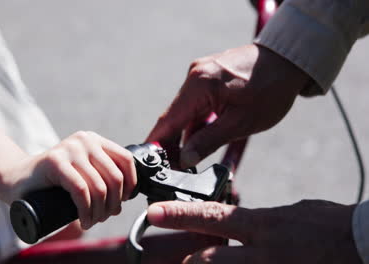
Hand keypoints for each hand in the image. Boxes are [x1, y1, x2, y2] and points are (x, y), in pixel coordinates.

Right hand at [8, 131, 136, 229]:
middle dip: (113, 204)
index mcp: (95, 140)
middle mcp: (85, 140)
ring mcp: (70, 149)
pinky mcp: (55, 161)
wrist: (17, 180)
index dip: (130, 185)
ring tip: (91, 221)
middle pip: (115, 177)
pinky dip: (86, 210)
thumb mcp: (83, 173)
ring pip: (100, 187)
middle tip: (103, 217)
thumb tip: (126, 197)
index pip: (126, 160)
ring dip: (99, 212)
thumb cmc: (53, 182)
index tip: (121, 202)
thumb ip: (102, 176)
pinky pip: (81, 190)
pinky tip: (84, 220)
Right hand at [146, 44, 310, 167]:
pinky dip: (196, 123)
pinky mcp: (208, 77)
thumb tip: (183, 159)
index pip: (168, 120)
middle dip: (170, 143)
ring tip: (187, 160)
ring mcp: (200, 75)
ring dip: (185, 134)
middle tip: (169, 169)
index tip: (145, 164)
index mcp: (199, 85)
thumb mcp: (240, 123)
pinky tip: (199, 140)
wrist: (290, 61)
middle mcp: (194, 76)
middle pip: (173, 117)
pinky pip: (195, 104)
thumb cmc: (272, 89)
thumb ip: (207, 141)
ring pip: (185, 112)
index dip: (156, 144)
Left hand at [147, 200, 361, 263]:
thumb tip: (241, 224)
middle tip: (183, 259)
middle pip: (206, 260)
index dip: (178, 215)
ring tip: (202, 261)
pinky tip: (241, 263)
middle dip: (190, 262)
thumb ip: (260, 220)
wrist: (363, 245)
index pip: (210, 217)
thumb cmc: (328, 224)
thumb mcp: (290, 213)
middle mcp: (260, 252)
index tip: (153, 212)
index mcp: (262, 225)